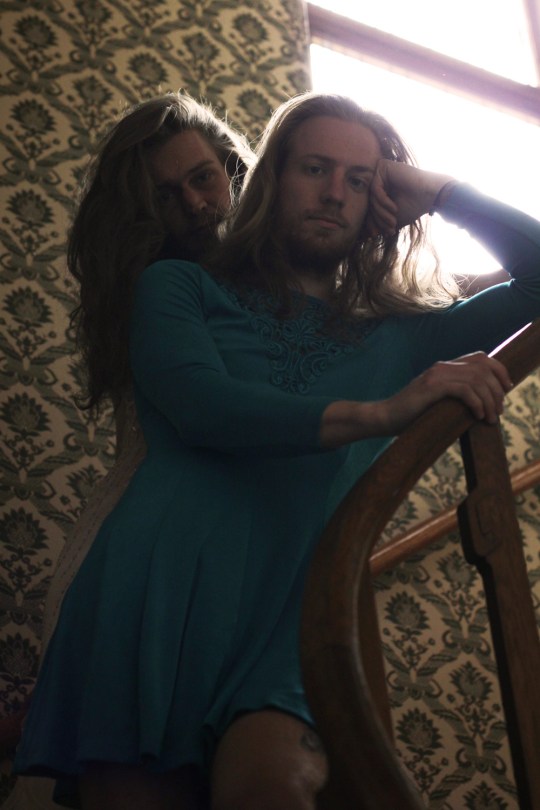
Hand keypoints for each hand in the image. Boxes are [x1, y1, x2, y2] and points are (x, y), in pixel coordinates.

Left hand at [367, 160, 454, 235]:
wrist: (431, 196)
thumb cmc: (414, 207)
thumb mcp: (392, 218)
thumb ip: (379, 223)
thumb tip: (365, 235)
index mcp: (380, 190)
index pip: (369, 207)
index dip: (372, 222)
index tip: (377, 234)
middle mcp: (379, 179)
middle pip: (368, 202)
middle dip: (377, 219)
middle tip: (388, 228)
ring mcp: (380, 172)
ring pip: (371, 197)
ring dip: (381, 213)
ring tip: (392, 221)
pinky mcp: (384, 166)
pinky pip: (375, 188)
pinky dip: (383, 201)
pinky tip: (394, 208)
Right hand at [381, 352, 512, 433]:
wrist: (384, 417)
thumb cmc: (411, 414)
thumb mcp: (438, 402)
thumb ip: (455, 396)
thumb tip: (483, 404)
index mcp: (444, 367)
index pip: (481, 358)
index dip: (499, 371)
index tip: (506, 390)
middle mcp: (442, 366)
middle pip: (483, 368)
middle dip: (497, 390)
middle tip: (499, 411)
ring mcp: (436, 375)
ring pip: (477, 379)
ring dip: (489, 400)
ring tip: (490, 417)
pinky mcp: (431, 387)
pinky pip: (464, 390)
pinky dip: (477, 403)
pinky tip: (478, 415)